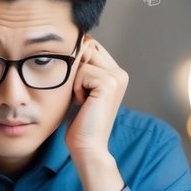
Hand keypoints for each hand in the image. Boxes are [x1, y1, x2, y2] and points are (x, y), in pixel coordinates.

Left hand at [65, 37, 128, 190]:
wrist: (87, 146)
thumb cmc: (80, 122)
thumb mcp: (80, 90)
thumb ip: (81, 68)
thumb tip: (70, 44)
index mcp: (116, 73)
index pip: (91, 46)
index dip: (77, 60)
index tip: (75, 86)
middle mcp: (120, 73)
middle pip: (87, 47)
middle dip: (75, 69)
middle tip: (79, 95)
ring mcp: (117, 77)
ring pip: (82, 60)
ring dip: (74, 81)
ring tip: (82, 100)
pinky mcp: (109, 83)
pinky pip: (81, 73)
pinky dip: (75, 89)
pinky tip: (83, 104)